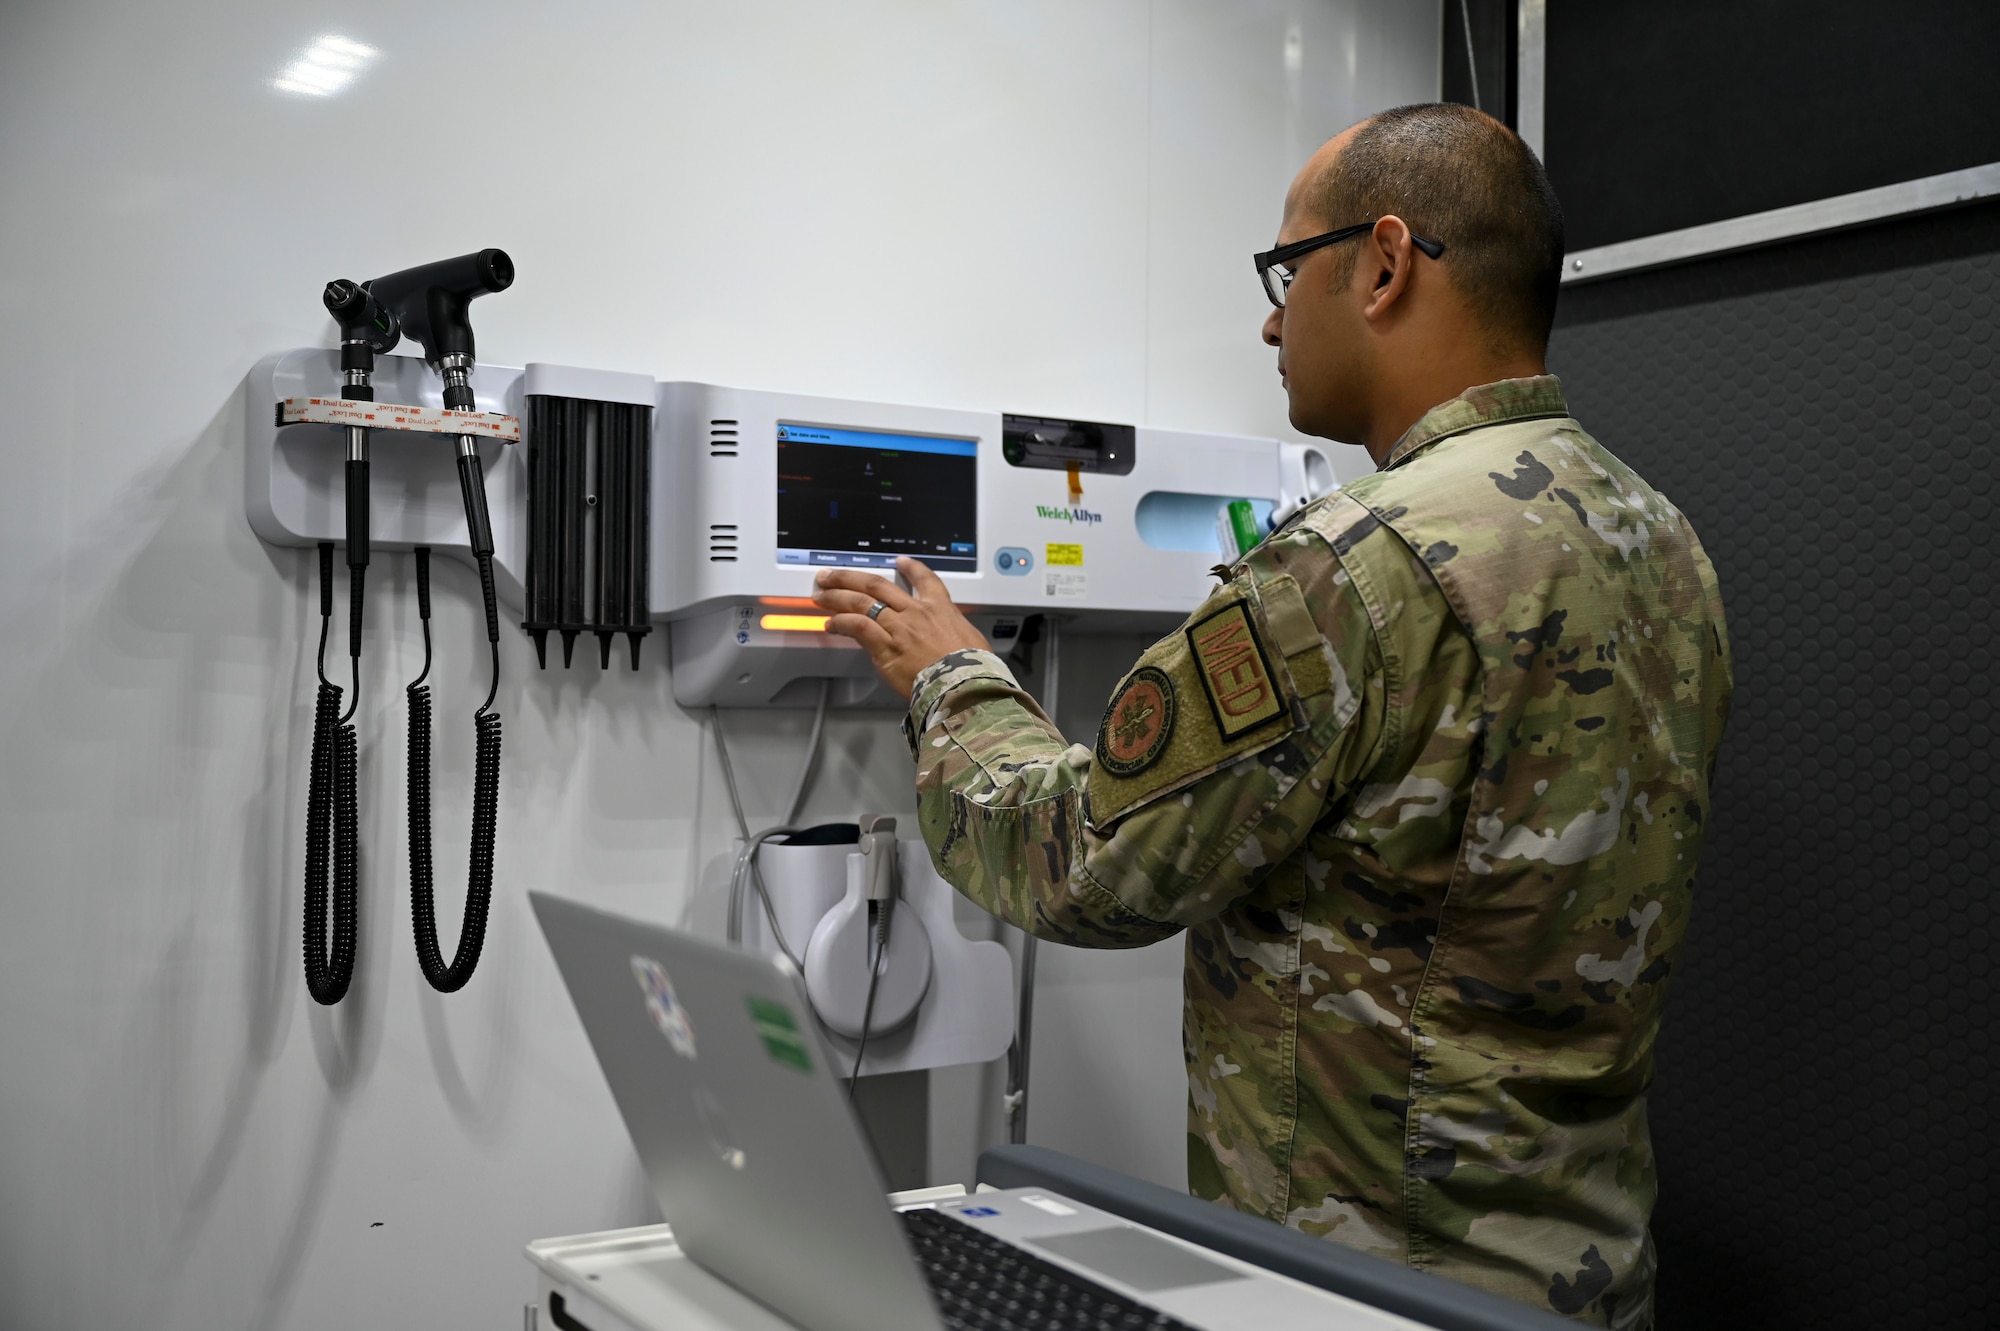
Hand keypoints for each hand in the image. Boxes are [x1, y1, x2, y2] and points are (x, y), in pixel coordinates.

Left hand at [813, 557, 989, 699]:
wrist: (965, 684)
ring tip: (821, 594)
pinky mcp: (885, 647)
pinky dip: (841, 623)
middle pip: (877, 584)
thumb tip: (956, 644)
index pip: (925, 579)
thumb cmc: (974, 669)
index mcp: (941, 608)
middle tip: (832, 575)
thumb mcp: (973, 641)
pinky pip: (857, 627)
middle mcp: (916, 612)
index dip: (911, 568)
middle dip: (851, 577)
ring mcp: (898, 628)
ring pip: (861, 602)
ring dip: (837, 596)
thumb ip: (957, 636)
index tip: (900, 562)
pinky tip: (830, 624)